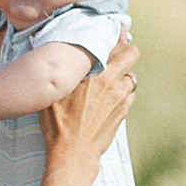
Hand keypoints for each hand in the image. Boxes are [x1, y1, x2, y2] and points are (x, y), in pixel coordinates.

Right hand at [37, 32, 134, 162]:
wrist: (73, 154)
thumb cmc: (57, 124)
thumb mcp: (53, 94)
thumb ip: (62, 71)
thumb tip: (55, 53)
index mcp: (93, 72)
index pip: (113, 43)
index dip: (116, 35)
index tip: (115, 31)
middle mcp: (110, 81)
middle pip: (132, 53)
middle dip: (127, 51)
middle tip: (117, 54)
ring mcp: (120, 97)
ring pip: (131, 76)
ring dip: (123, 76)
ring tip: (110, 81)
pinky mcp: (123, 112)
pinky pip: (129, 95)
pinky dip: (122, 94)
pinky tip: (109, 100)